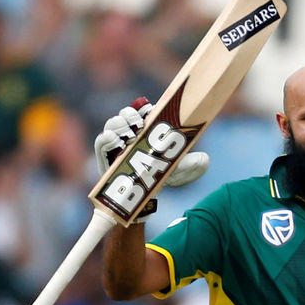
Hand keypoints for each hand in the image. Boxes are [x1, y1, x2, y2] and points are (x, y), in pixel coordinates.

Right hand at [93, 97, 208, 186]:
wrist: (147, 197)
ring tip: (131, 135)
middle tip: (140, 124)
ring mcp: (116, 143)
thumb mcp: (181, 170)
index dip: (145, 107)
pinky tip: (118, 142)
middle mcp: (131, 133)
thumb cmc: (163, 176)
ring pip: (112, 123)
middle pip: (125, 113)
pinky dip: (107, 138)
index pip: (144, 110)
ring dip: (120, 124)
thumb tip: (203, 158)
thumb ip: (194, 164)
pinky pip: (101, 141)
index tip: (151, 110)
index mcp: (148, 129)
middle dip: (131, 113)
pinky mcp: (105, 156)